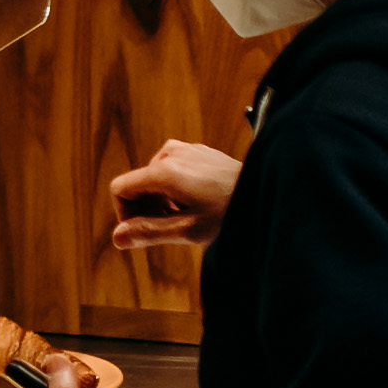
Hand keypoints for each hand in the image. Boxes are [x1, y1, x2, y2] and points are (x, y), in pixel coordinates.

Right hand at [105, 139, 241, 259]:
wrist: (270, 192)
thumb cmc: (232, 214)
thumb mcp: (189, 230)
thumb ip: (150, 232)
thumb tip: (117, 238)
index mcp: (164, 171)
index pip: (120, 188)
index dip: (126, 215)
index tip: (146, 232)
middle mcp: (170, 153)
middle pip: (137, 183)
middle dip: (146, 209)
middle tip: (171, 230)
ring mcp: (185, 149)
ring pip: (154, 178)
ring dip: (162, 200)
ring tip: (188, 217)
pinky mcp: (198, 151)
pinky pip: (172, 170)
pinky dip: (176, 189)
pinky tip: (198, 203)